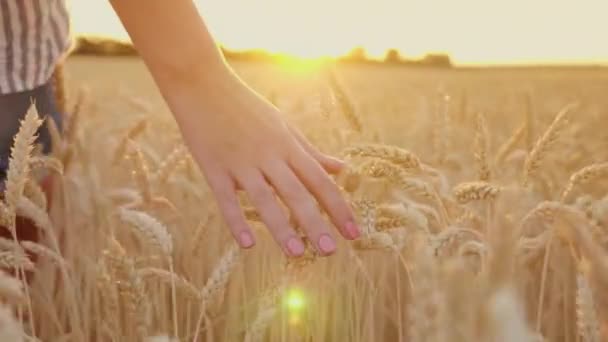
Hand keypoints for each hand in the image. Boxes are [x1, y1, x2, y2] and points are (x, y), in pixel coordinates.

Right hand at [171, 77, 360, 256]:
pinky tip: (248, 244)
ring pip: (264, 199)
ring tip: (296, 253)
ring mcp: (240, 162)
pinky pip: (226, 199)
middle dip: (315, 222)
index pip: (319, 180)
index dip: (338, 207)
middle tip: (330, 251)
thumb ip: (311, 152)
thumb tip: (341, 169)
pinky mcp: (214, 168)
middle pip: (297, 192)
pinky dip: (237, 222)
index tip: (353, 232)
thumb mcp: (284, 126)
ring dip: (281, 227)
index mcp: (288, 145)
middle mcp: (268, 155)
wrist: (203, 86)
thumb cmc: (246, 107)